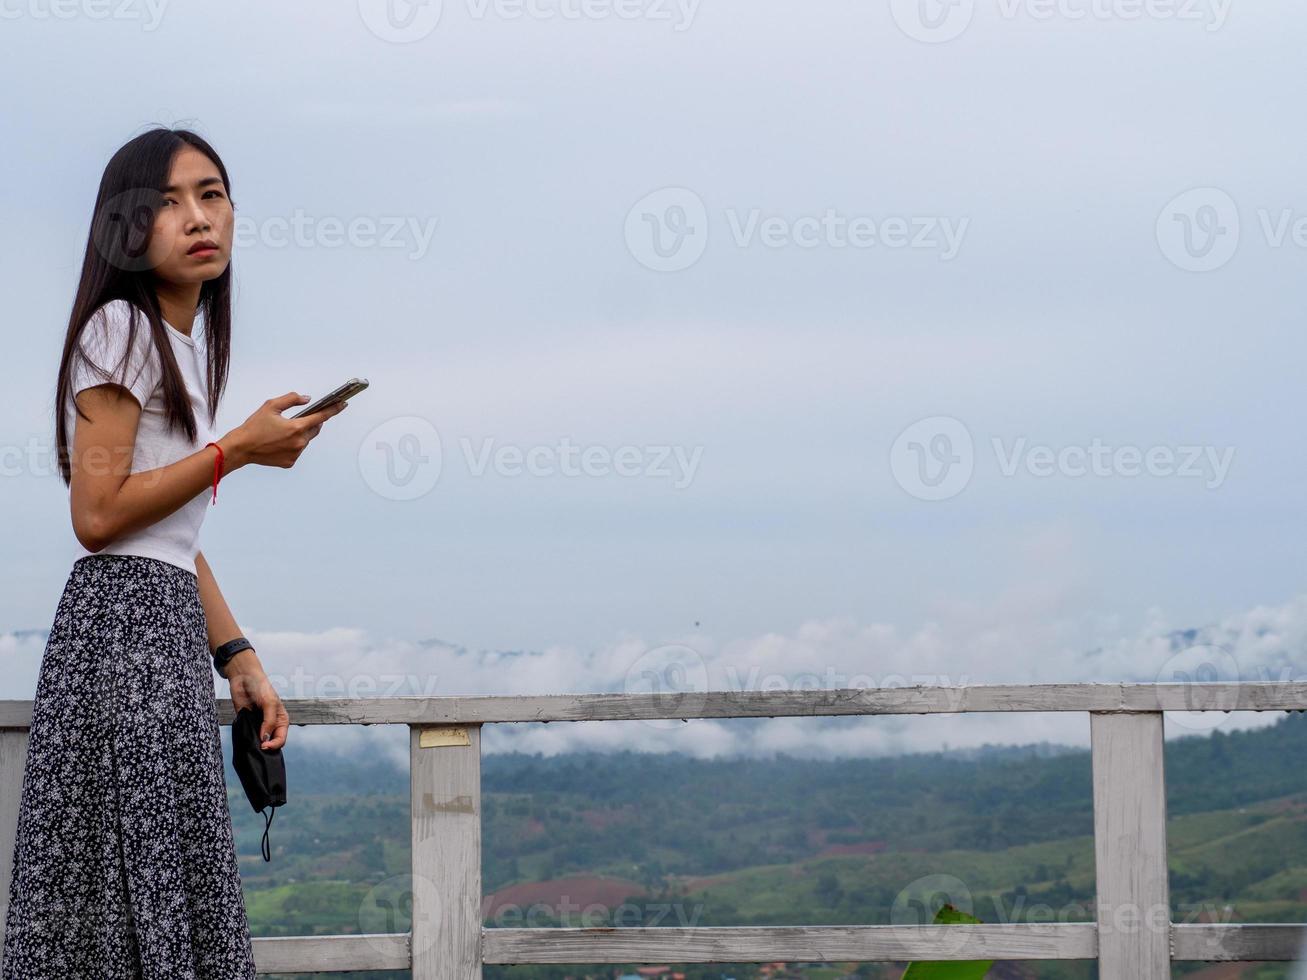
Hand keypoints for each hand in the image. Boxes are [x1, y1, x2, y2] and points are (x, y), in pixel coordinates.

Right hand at [220, 392, 347, 470]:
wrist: (241, 448)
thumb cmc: (254, 427)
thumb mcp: (271, 406)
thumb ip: (291, 399)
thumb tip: (307, 399)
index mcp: (296, 427)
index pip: (321, 416)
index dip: (334, 409)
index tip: (343, 404)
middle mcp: (299, 442)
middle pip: (314, 429)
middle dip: (311, 422)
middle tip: (299, 418)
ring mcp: (296, 454)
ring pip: (306, 440)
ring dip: (301, 434)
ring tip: (283, 431)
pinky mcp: (290, 462)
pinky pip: (297, 450)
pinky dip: (293, 445)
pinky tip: (279, 442)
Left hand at [227, 655, 290, 750]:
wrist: (243, 678)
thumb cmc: (261, 687)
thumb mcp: (269, 703)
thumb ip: (269, 722)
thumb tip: (265, 739)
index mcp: (281, 720)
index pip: (281, 739)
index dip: (274, 744)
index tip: (264, 745)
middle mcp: (271, 724)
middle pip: (271, 743)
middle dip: (266, 746)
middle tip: (259, 746)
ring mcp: (258, 725)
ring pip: (259, 742)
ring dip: (256, 744)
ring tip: (251, 744)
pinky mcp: (246, 724)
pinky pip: (247, 736)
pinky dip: (246, 740)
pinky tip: (245, 740)